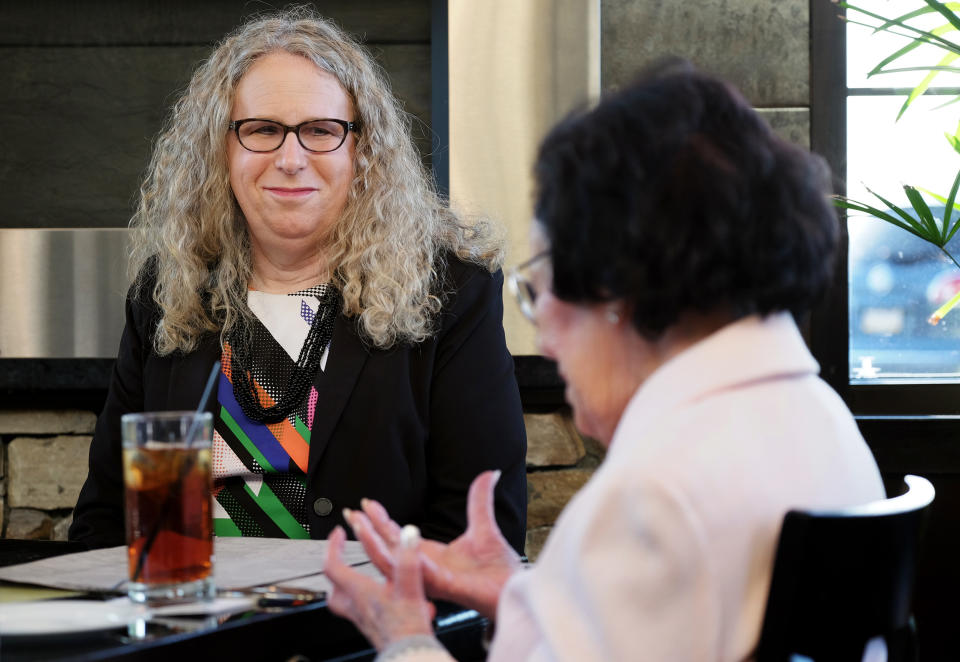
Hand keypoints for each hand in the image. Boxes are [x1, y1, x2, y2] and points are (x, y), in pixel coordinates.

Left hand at [324, 524, 436, 650]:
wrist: (410, 655)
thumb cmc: (406, 627)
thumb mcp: (410, 586)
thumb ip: (408, 558)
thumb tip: (409, 534)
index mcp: (359, 592)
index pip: (332, 565)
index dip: (333, 546)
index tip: (338, 534)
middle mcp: (356, 607)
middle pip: (332, 588)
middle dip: (335, 568)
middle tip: (342, 556)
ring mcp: (363, 619)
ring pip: (343, 603)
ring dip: (346, 587)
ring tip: (358, 577)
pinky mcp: (373, 629)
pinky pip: (360, 612)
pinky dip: (366, 601)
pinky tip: (384, 599)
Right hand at [345, 470, 522, 619]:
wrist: (518, 588)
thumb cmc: (500, 569)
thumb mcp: (484, 527)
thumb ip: (480, 500)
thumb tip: (488, 474)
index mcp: (432, 557)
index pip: (398, 537)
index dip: (381, 521)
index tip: (367, 504)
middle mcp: (427, 569)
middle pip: (388, 550)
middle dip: (367, 532)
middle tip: (352, 513)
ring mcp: (433, 579)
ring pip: (394, 564)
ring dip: (375, 544)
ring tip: (361, 526)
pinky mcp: (447, 586)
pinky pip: (420, 572)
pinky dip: (406, 557)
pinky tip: (398, 540)